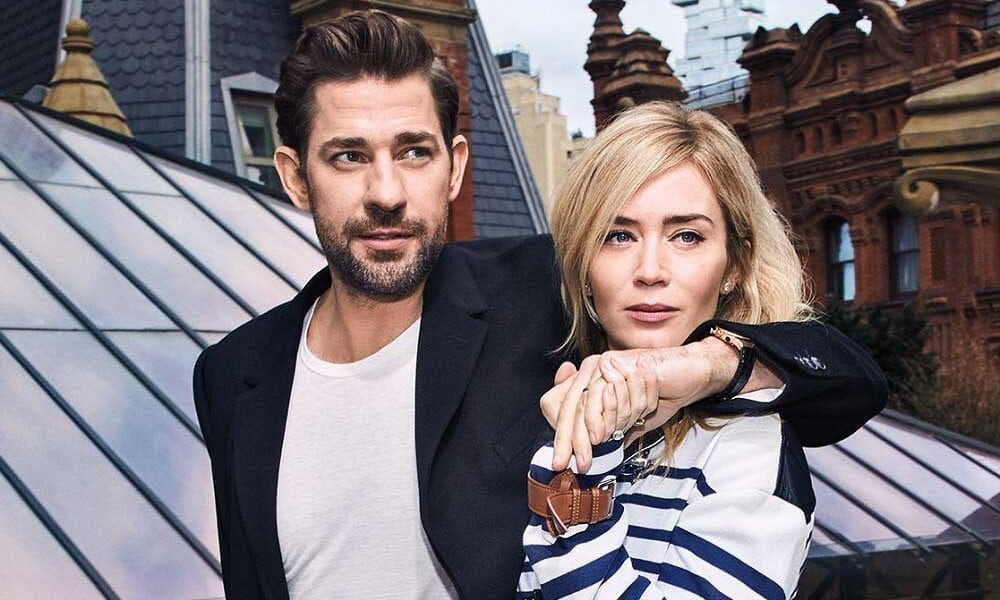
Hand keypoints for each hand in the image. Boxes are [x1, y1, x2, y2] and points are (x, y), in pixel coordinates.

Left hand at [539, 352, 663, 471]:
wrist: (688, 374)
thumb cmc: (662, 393)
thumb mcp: (633, 419)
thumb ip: (615, 431)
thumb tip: (603, 456)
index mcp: (590, 383)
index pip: (564, 410)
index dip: (561, 435)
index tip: (560, 461)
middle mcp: (590, 372)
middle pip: (567, 409)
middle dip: (564, 440)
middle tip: (561, 465)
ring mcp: (599, 365)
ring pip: (580, 404)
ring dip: (580, 435)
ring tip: (583, 458)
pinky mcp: (612, 362)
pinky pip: (598, 395)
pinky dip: (597, 418)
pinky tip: (598, 437)